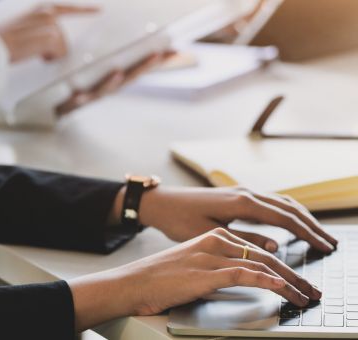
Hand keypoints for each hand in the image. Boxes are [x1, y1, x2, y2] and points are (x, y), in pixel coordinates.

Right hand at [0, 4, 97, 61]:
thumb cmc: (3, 40)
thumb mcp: (24, 28)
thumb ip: (40, 29)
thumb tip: (55, 45)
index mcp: (41, 8)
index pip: (68, 8)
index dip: (86, 10)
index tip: (100, 10)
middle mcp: (48, 12)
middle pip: (63, 39)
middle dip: (52, 49)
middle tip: (33, 49)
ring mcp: (51, 24)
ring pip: (62, 48)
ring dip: (48, 54)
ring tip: (31, 51)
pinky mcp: (51, 36)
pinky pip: (59, 54)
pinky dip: (48, 58)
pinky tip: (36, 55)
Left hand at [55, 51, 176, 115]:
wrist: (55, 113)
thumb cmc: (80, 94)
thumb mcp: (98, 79)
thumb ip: (115, 68)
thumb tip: (133, 54)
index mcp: (112, 82)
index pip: (137, 69)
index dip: (153, 60)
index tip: (170, 51)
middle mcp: (105, 90)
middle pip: (128, 78)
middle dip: (143, 67)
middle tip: (157, 54)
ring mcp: (89, 97)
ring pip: (103, 90)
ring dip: (112, 82)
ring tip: (119, 72)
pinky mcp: (71, 104)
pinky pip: (75, 101)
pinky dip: (78, 98)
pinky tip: (79, 95)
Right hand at [70, 228, 320, 330]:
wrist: (131, 282)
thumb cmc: (157, 278)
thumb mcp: (190, 266)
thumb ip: (214, 266)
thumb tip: (237, 278)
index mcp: (211, 237)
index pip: (254, 247)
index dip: (280, 262)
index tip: (294, 276)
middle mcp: (214, 242)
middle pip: (263, 254)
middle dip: (292, 272)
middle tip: (309, 287)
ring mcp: (210, 256)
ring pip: (259, 263)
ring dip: (288, 280)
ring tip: (305, 293)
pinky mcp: (205, 272)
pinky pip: (243, 274)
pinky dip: (266, 280)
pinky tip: (281, 287)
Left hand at [109, 186, 336, 252]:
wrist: (161, 203)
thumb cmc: (179, 220)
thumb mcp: (209, 235)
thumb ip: (243, 240)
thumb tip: (275, 246)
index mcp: (241, 202)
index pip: (284, 217)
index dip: (308, 233)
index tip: (325, 246)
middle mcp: (245, 193)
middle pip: (289, 207)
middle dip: (312, 225)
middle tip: (330, 243)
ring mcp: (242, 192)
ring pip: (281, 201)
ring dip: (302, 217)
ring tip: (318, 233)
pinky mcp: (237, 195)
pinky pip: (270, 201)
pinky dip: (287, 211)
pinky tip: (291, 221)